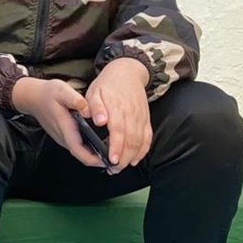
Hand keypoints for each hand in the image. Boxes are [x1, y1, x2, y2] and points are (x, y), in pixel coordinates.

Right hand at [10, 76, 106, 169]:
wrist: (33, 97)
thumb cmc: (47, 94)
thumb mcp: (62, 91)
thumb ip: (76, 100)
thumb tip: (89, 111)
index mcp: (64, 127)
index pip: (78, 149)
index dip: (93, 159)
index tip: (107, 161)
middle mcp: (63, 136)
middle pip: (81, 155)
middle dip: (98, 160)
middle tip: (115, 160)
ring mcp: (62, 138)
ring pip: (80, 152)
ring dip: (94, 156)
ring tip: (111, 152)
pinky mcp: (63, 136)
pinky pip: (78, 146)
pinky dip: (89, 149)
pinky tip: (100, 144)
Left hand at [85, 56, 151, 173]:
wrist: (128, 72)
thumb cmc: (107, 84)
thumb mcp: (94, 91)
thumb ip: (95, 106)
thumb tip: (99, 121)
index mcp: (117, 108)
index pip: (118, 131)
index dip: (116, 147)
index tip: (112, 160)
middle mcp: (132, 114)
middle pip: (130, 140)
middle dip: (123, 158)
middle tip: (113, 170)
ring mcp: (141, 117)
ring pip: (140, 141)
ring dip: (132, 157)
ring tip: (121, 167)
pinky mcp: (146, 119)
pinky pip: (148, 137)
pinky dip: (143, 150)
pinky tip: (135, 159)